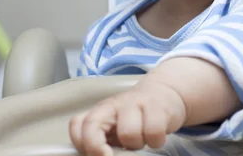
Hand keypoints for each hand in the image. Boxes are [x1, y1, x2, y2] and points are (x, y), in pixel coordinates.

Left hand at [69, 81, 186, 155]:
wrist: (165, 92)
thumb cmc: (138, 115)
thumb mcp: (117, 126)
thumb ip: (102, 138)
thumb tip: (95, 155)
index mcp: (101, 111)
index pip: (77, 124)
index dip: (81, 143)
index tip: (95, 155)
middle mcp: (114, 104)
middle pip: (92, 125)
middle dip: (98, 149)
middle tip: (112, 155)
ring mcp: (135, 102)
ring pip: (127, 133)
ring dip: (136, 144)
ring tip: (142, 139)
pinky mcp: (157, 106)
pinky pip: (153, 132)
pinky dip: (156, 141)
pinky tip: (155, 137)